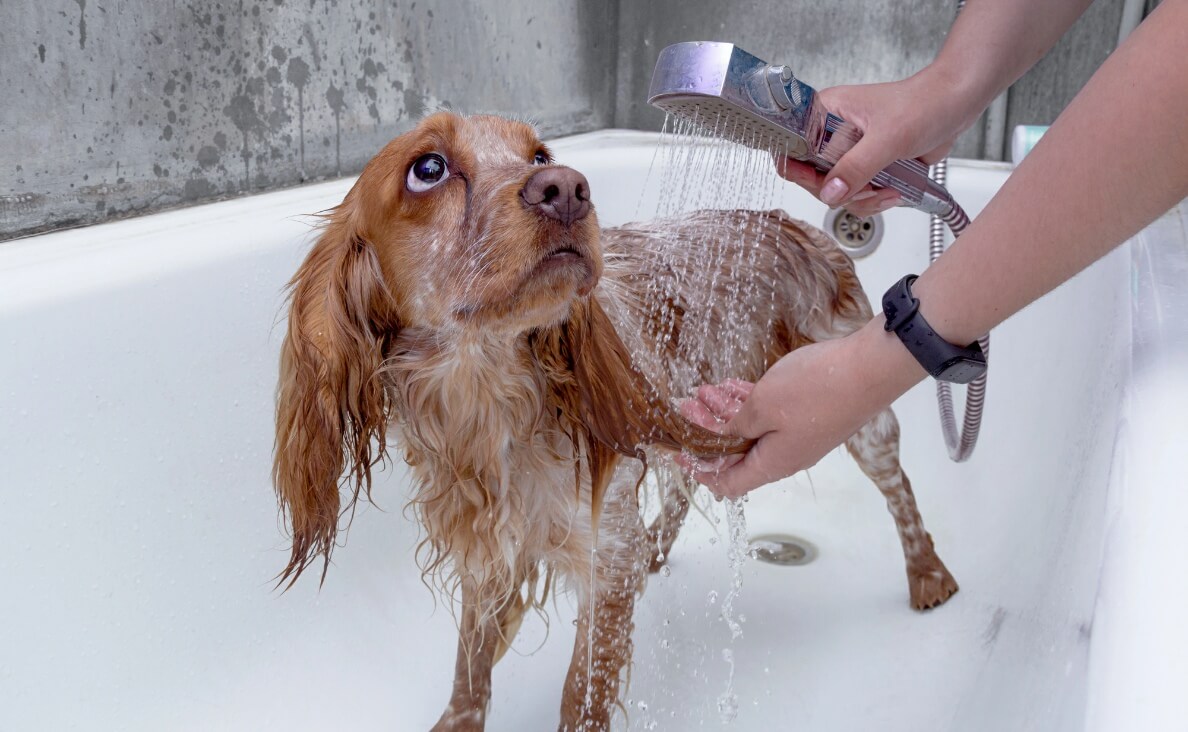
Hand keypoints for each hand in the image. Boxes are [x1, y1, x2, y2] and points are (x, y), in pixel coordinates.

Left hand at [676, 323, 923, 497]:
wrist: (871, 368)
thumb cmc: (817, 389)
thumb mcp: (762, 405)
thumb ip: (735, 423)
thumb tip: (718, 434)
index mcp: (773, 464)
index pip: (728, 484)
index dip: (700, 472)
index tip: (679, 454)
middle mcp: (787, 456)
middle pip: (738, 456)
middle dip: (709, 433)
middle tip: (688, 408)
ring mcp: (800, 436)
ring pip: (753, 431)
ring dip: (727, 413)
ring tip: (705, 391)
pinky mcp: (810, 416)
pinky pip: (772, 417)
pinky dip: (750, 404)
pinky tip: (734, 385)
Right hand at [777, 68, 976, 216]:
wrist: (956, 104)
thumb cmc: (924, 103)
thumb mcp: (888, 138)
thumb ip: (856, 167)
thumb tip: (830, 193)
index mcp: (825, 113)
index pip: (793, 146)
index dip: (799, 168)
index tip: (819, 183)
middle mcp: (832, 134)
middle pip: (814, 178)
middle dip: (842, 191)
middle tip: (867, 188)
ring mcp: (850, 152)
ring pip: (837, 192)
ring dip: (863, 199)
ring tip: (888, 189)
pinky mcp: (867, 166)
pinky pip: (857, 195)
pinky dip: (874, 200)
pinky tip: (894, 190)